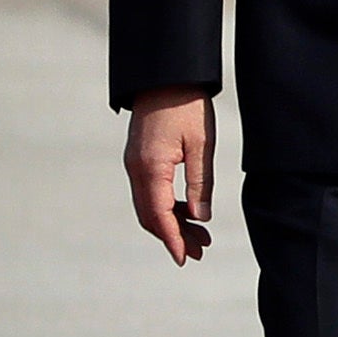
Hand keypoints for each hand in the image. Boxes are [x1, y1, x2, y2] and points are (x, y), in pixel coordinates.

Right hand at [124, 87, 215, 264]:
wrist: (165, 78)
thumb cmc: (187, 107)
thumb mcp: (202, 145)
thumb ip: (200, 183)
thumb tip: (201, 218)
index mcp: (151, 168)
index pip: (159, 215)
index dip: (172, 239)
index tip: (185, 258)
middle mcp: (136, 170)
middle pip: (151, 216)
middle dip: (174, 236)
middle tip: (199, 251)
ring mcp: (134, 165)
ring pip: (149, 206)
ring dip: (171, 223)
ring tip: (200, 236)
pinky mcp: (139, 159)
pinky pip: (149, 192)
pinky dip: (167, 207)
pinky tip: (188, 213)